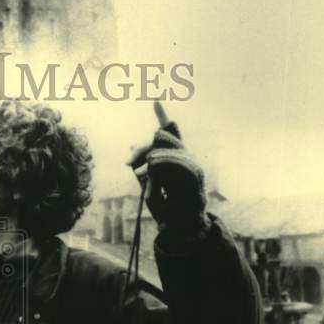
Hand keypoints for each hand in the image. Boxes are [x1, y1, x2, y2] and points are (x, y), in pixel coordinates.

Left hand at [126, 102, 207, 234]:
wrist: (178, 225)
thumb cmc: (165, 204)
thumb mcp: (148, 182)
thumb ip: (141, 164)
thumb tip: (131, 145)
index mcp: (175, 156)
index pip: (170, 131)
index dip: (162, 115)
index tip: (155, 99)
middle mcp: (186, 156)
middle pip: (164, 138)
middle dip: (143, 147)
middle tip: (128, 162)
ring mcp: (193, 164)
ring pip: (168, 149)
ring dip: (150, 160)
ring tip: (140, 172)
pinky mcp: (195, 175)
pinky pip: (176, 162)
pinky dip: (160, 165)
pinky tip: (149, 169)